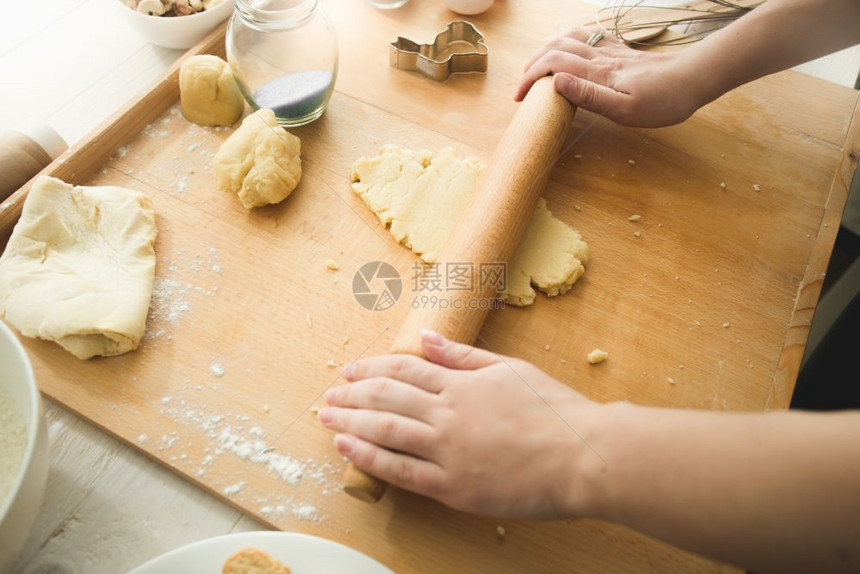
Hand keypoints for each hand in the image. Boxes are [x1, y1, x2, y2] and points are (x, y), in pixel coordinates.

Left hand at [319, 330, 602, 518]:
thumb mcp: (510, 369)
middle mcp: (448, 414)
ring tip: (326, 417)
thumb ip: (464, 355)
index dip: (371, 369)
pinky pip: (401, 471)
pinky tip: (348, 448)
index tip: (350, 371)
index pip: (404, 370)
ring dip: (350, 421)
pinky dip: (370, 457)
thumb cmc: (554, 411)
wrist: (582, 456)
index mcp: (462, 384)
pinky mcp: (453, 487)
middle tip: (329, 394)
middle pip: (386, 398)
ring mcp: (448, 451)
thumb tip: (428, 336)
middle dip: (352, 394)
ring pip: (386, 431)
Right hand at [515, 27, 703, 127]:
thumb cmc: (664, 101)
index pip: (552, 66)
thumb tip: (556, 82)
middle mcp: (600, 57)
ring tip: (536, 66)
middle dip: (532, 64)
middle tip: (522, 86)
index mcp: (598, 73)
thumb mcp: (626, 110)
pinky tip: (566, 46)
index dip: (530, 79)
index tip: (520, 97)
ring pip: (567, 37)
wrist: (695, 78)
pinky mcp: (620, 49)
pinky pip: (586, 34)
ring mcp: (610, 50)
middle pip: (554, 48)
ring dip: (545, 48)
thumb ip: (589, 96)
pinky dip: (567, 37)